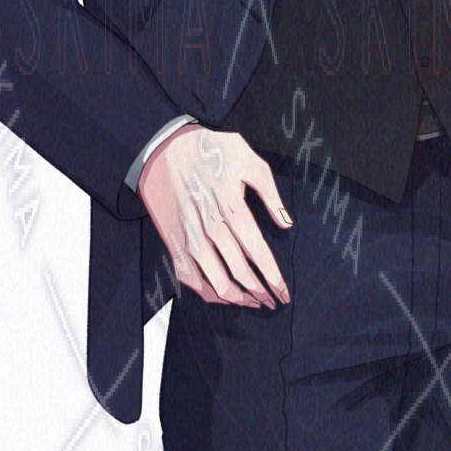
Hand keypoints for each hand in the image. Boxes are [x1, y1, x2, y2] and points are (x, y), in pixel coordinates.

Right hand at [138, 122, 292, 306]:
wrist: (163, 147)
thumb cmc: (210, 150)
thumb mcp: (247, 158)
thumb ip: (270, 191)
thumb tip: (287, 223)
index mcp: (232, 207)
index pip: (257, 253)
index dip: (273, 277)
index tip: (284, 293)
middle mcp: (211, 227)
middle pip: (240, 272)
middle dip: (260, 292)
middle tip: (272, 302)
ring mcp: (189, 237)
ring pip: (215, 281)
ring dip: (237, 297)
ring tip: (252, 302)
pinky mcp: (173, 241)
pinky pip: (189, 277)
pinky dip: (206, 292)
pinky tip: (221, 297)